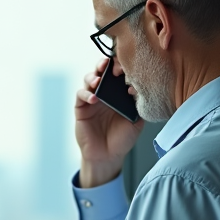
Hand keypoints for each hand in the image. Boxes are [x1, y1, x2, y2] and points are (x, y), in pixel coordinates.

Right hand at [75, 57, 144, 187]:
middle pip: (102, 71)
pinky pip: (80, 95)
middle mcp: (105, 93)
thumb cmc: (122, 139)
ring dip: (93, 76)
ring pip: (89, 79)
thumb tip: (138, 87)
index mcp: (119, 93)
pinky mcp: (81, 108)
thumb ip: (138, 105)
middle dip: (104, 64)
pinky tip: (94, 98)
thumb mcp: (136, 121)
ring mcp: (92, 99)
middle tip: (108, 64)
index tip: (126, 66)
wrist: (108, 156)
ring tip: (99, 80)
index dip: (120, 66)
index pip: (118, 73)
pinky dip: (86, 93)